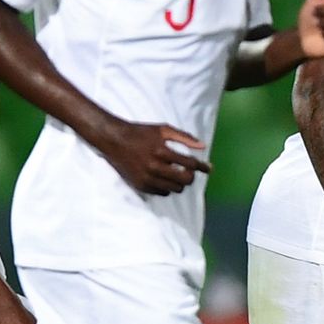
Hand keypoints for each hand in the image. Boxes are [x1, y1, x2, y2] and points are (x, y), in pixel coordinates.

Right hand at [95, 118, 210, 194]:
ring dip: (180, 183)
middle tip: (190, 172)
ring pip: (175, 189)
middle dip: (191, 177)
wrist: (114, 140)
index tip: (208, 168)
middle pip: (184, 180)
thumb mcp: (164, 129)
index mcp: (162, 151)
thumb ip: (185, 137)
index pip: (190, 164)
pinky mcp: (140, 185)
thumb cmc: (141, 132)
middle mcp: (154, 166)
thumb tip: (203, 146)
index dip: (202, 167)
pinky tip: (165, 179)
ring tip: (178, 175)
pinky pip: (162, 193)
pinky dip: (167, 187)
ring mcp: (146, 178)